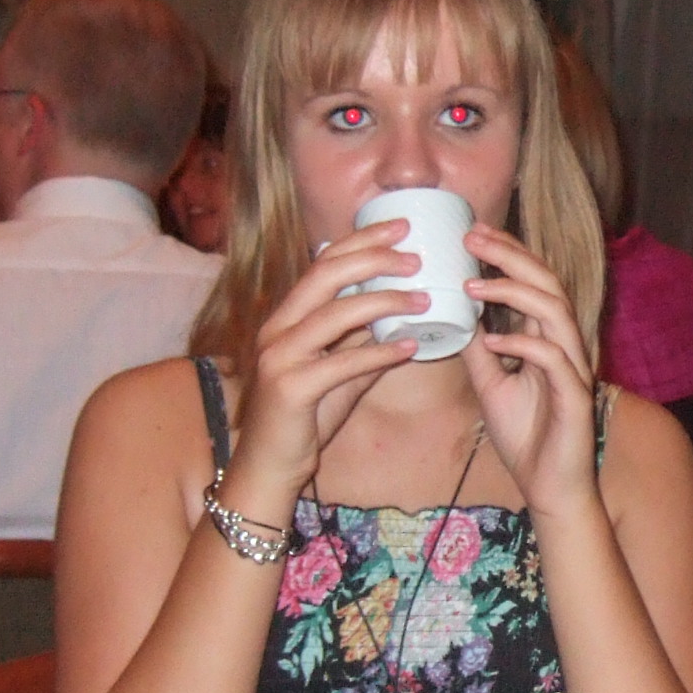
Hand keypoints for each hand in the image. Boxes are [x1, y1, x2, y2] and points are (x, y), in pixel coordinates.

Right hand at [222, 221, 430, 498]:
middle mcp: (278, 328)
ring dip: (383, 303)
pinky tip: (408, 349)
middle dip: (374, 259)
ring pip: (334, 314)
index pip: (323, 263)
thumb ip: (362, 345)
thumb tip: (404, 325)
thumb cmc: (303, 418)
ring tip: (423, 300)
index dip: (361, 240)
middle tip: (416, 256)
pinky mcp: (290, 388)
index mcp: (287, 317)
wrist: (269, 466)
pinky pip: (341, 364)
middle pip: (326, 275)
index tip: (401, 226)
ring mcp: (280, 356)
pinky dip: (378, 353)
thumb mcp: (337, 373)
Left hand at [461, 223, 602, 523]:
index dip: (506, 253)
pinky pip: (554, 359)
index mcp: (547, 338)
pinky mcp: (575, 397)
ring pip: (555, 311)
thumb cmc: (527, 436)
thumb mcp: (491, 384)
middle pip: (547, 282)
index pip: (533, 281)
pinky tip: (491, 342)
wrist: (550, 488)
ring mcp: (574, 368)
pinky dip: (522, 345)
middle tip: (472, 237)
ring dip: (514, 294)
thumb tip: (455, 314)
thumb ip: (479, 349)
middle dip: (510, 255)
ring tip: (474, 286)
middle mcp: (565, 345)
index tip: (470, 233)